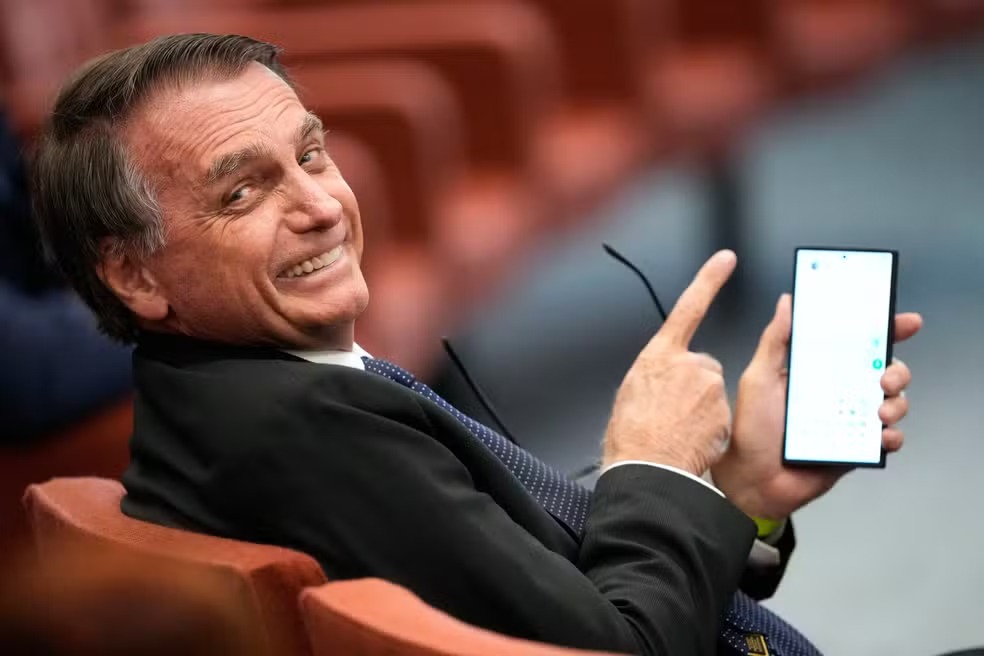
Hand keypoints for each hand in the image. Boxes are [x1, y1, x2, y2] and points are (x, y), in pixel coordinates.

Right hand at [603, 250, 736, 475]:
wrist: (644, 467)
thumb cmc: (630, 436)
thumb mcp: (631, 393)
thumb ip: (653, 375)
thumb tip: (662, 377)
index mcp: (658, 356)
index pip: (688, 307)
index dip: (709, 280)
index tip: (725, 259)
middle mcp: (686, 364)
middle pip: (702, 366)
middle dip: (695, 387)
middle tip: (673, 413)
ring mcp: (707, 385)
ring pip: (713, 393)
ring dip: (703, 410)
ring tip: (679, 431)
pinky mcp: (723, 408)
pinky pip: (722, 416)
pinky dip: (712, 428)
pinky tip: (692, 440)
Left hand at [711, 294, 922, 518]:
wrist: (750, 481)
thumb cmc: (748, 430)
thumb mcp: (758, 378)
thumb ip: (775, 340)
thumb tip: (787, 302)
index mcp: (814, 372)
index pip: (855, 345)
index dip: (884, 331)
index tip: (905, 323)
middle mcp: (835, 394)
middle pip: (883, 373)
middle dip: (896, 371)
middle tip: (885, 379)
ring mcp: (848, 422)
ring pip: (891, 403)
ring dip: (897, 403)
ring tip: (882, 411)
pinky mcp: (855, 449)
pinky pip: (886, 440)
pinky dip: (892, 436)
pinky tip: (882, 436)